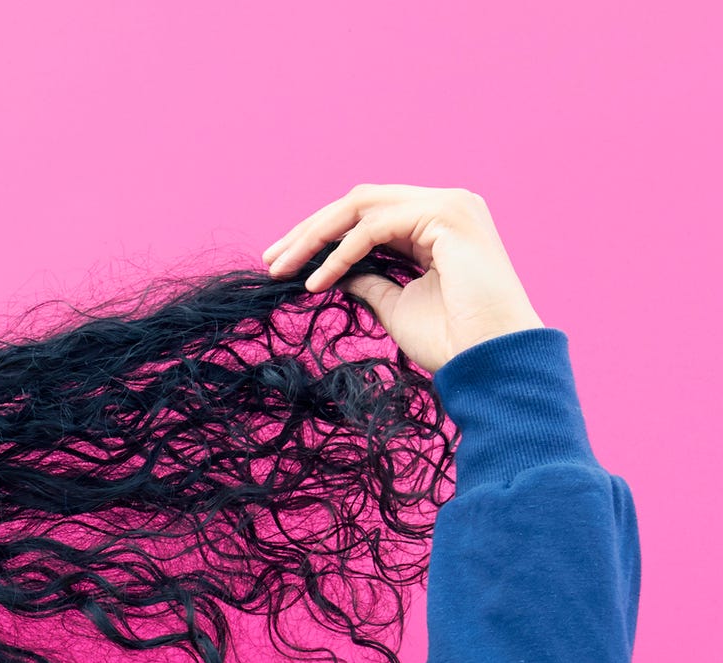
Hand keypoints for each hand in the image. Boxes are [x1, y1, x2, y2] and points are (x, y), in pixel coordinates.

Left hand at [261, 184, 545, 371]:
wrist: (491, 360)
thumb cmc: (451, 339)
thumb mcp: (395, 303)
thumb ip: (368, 278)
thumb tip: (334, 272)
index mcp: (436, 222)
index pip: (366, 214)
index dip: (320, 235)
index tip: (282, 264)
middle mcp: (446, 204)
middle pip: (358, 202)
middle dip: (309, 230)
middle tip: (270, 261)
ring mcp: (449, 205)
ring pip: (361, 206)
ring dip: (315, 238)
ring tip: (282, 270)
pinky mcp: (447, 216)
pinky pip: (375, 227)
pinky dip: (340, 253)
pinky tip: (316, 281)